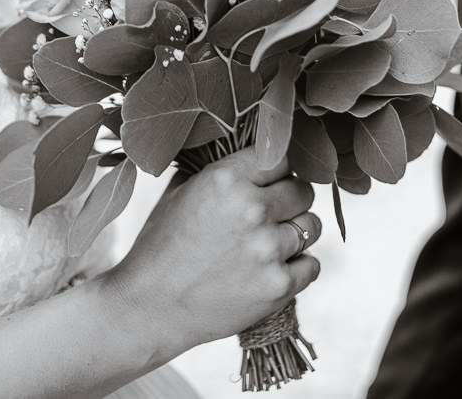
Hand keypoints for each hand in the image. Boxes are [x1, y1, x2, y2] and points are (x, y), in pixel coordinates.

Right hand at [99, 148, 321, 355]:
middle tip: (268, 214)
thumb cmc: (160, 247)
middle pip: (302, 190)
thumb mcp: (179, 193)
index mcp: (226, 180)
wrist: (149, 307)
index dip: (274, 170)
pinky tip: (272, 268)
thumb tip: (249, 154)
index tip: (267, 181)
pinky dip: (297, 266)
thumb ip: (218, 170)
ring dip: (296, 231)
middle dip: (288, 199)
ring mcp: (269, 249)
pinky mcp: (279, 286)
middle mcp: (253, 209)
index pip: (279, 157)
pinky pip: (312, 264)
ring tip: (269, 242)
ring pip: (312, 225)